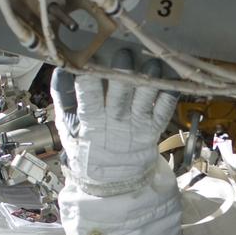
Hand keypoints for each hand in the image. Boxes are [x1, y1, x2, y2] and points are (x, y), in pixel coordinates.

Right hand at [50, 50, 176, 191]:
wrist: (112, 182)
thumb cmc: (86, 148)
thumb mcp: (67, 128)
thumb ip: (63, 99)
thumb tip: (62, 69)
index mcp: (91, 123)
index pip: (89, 99)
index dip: (89, 81)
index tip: (89, 60)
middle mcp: (115, 123)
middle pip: (120, 97)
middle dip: (122, 74)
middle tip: (124, 53)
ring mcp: (136, 127)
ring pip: (144, 102)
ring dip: (150, 82)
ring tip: (153, 64)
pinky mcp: (152, 130)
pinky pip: (163, 112)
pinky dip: (169, 97)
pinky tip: (174, 81)